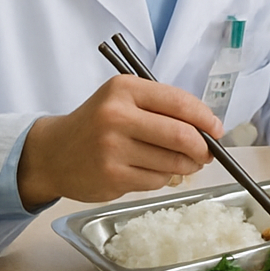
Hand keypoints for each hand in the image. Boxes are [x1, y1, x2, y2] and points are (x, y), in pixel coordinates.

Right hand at [17, 75, 220, 207]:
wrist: (53, 153)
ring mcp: (112, 149)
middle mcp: (116, 116)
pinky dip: (163, 178)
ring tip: (181, 162)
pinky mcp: (112, 177)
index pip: (179, 103)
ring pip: (172, 162)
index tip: (217, 129)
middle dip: (202, 147)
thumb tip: (209, 128)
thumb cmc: (97, 124)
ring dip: (186, 165)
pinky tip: (150, 170)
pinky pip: (156, 181)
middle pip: (181, 135)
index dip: (206, 118)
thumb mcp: (124, 100)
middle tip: (206, 152)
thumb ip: (163, 108)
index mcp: (124, 90)